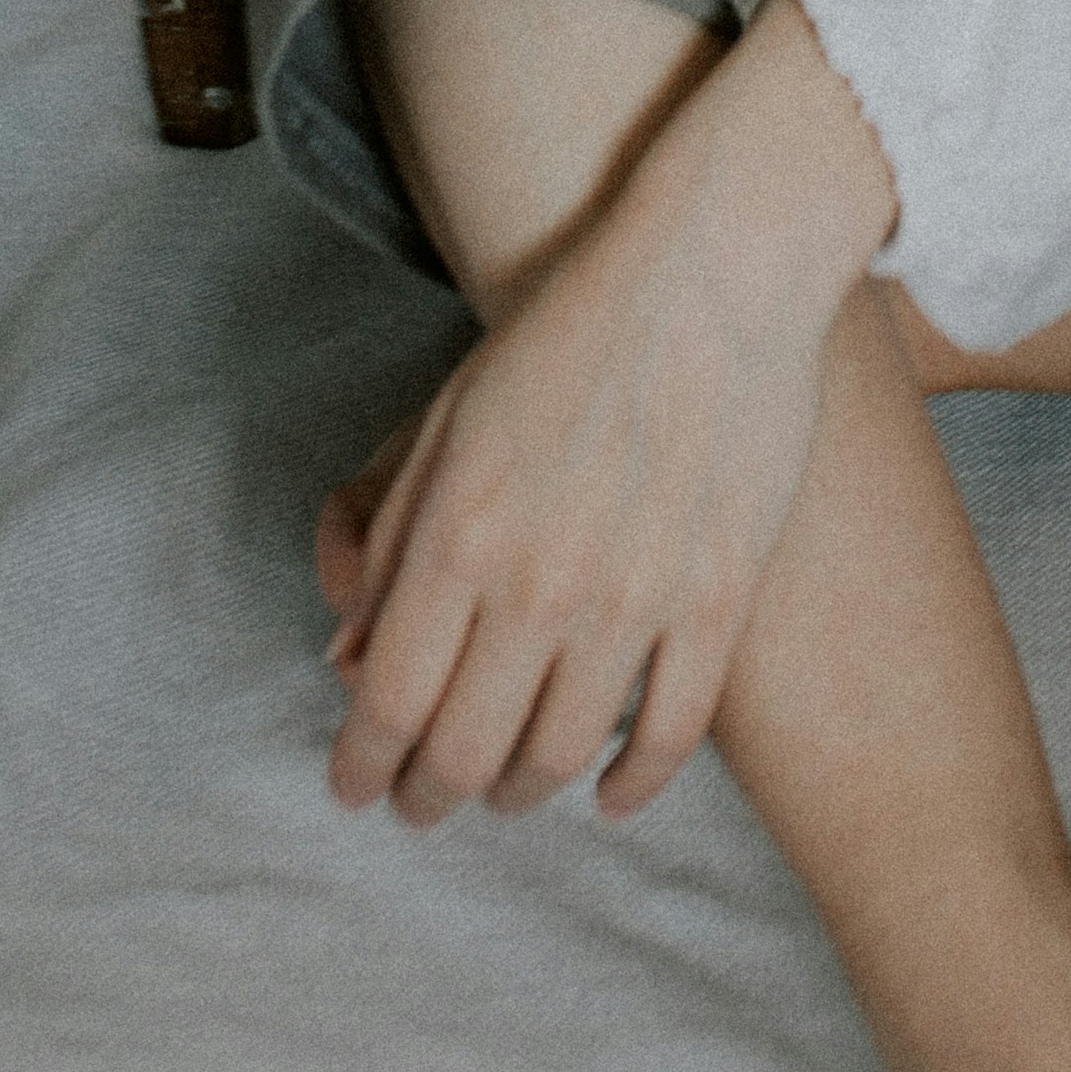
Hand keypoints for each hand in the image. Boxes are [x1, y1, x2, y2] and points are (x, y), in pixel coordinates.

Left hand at [322, 3, 894, 823]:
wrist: (714, 267)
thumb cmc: (568, 331)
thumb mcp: (449, 419)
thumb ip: (396, 538)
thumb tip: (352, 651)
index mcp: (461, 532)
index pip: (389, 701)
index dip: (364, 766)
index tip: (357, 788)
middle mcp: (541, 583)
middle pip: (464, 750)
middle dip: (427, 796)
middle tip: (419, 804)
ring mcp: (636, 599)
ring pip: (560, 757)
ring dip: (519, 794)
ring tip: (502, 792)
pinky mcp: (718, 600)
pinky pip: (668, 734)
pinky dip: (628, 785)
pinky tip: (603, 795)